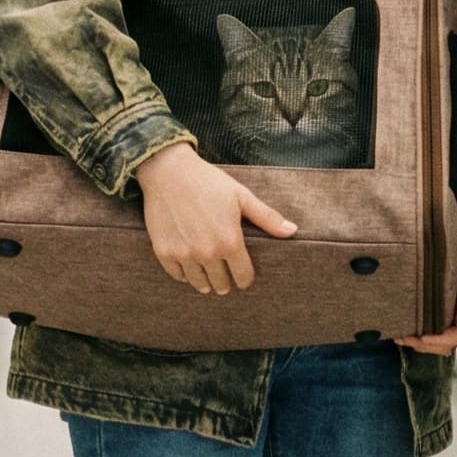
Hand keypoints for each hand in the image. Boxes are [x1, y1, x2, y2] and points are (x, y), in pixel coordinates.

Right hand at [132, 143, 296, 295]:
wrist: (169, 171)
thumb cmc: (208, 182)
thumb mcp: (241, 196)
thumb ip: (267, 217)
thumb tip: (292, 231)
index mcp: (229, 241)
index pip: (243, 277)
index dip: (245, 277)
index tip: (243, 275)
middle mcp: (207, 253)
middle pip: (221, 284)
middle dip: (226, 281)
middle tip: (225, 275)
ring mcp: (184, 254)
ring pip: (199, 284)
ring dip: (206, 281)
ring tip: (209, 275)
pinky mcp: (164, 252)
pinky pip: (178, 276)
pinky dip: (185, 274)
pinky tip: (189, 265)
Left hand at [397, 236, 456, 356]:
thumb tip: (447, 295)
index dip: (440, 340)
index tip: (420, 337)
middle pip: (448, 343)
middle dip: (425, 345)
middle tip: (402, 338)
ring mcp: (455, 313)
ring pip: (441, 340)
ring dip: (421, 342)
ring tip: (400, 337)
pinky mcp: (444, 309)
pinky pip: (436, 329)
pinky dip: (422, 333)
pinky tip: (405, 329)